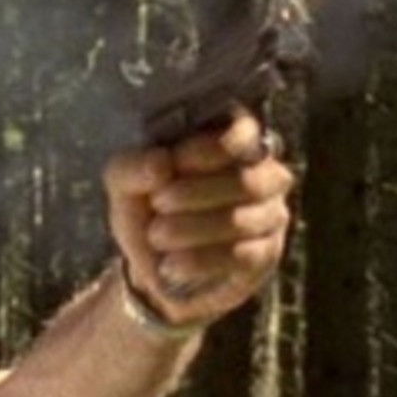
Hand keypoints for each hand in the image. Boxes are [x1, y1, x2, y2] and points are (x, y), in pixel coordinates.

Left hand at [103, 113, 294, 327]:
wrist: (154, 262)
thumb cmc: (147, 208)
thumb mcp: (126, 184)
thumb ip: (133, 168)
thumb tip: (160, 164)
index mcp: (233, 141)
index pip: (244, 132)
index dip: (211, 148)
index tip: (177, 162)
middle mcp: (263, 172)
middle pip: (247, 180)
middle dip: (196, 193)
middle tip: (158, 203)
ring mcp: (270, 213)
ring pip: (244, 220)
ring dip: (194, 229)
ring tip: (157, 235)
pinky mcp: (266, 253)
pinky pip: (244, 256)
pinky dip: (203, 261)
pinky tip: (172, 265)